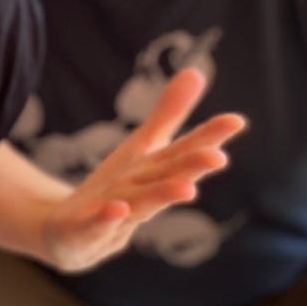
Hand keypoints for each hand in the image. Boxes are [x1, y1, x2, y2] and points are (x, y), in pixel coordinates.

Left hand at [41, 69, 245, 272]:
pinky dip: (106, 219)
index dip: (208, 137)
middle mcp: (141, 195)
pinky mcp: (84, 233)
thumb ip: (169, 114)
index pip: (184, 150)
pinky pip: (95, 226)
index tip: (237, 120)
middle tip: (220, 157)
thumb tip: (197, 71)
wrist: (69, 234)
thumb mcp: (140, 149)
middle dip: (192, 169)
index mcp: (155, 172)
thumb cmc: (116, 190)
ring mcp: (115, 218)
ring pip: (141, 205)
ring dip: (162, 197)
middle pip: (168, 178)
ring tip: (188, 189)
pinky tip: (116, 209)